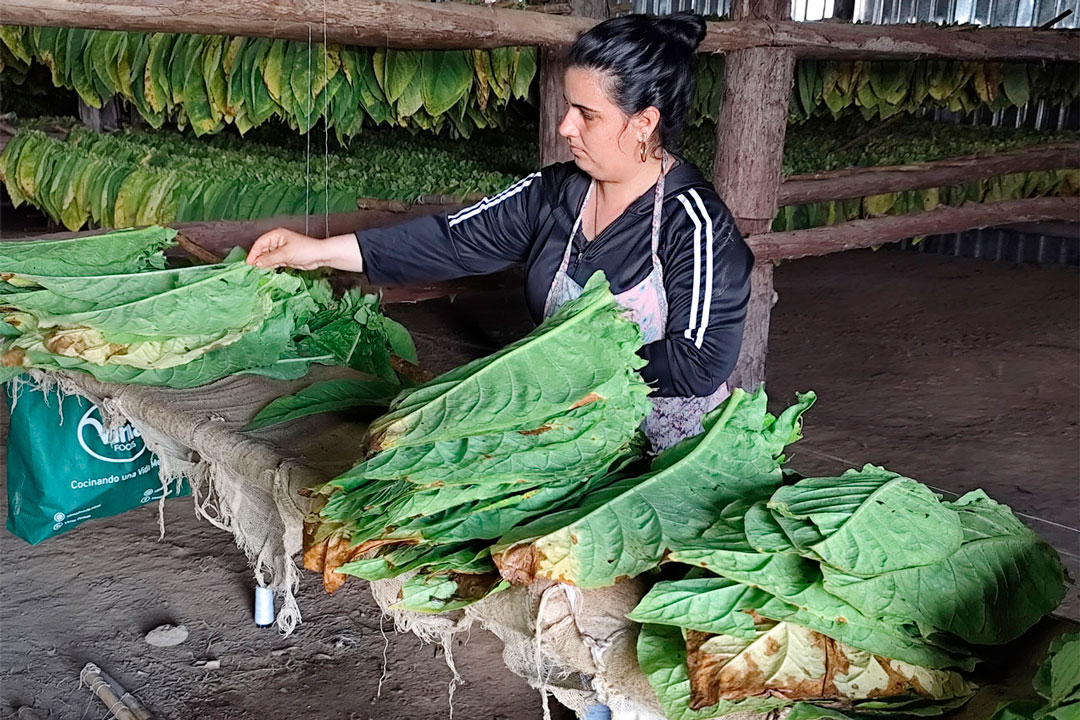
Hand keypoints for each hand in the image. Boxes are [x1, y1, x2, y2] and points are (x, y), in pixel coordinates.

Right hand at [246, 228, 363, 271]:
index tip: (248, 263)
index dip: (253, 253)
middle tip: (251, 270)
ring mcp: (280, 250)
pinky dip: (269, 267)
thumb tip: (257, 263)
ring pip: (267, 258)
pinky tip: (265, 272)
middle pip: (262, 251)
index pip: (260, 243)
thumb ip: (270, 259)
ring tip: (257, 272)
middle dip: (257, 260)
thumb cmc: (306, 250)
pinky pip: (273, 263)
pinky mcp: (284, 258)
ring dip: (263, 264)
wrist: (320, 256)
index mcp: (276, 235)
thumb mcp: (286, 254)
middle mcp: (277, 241)